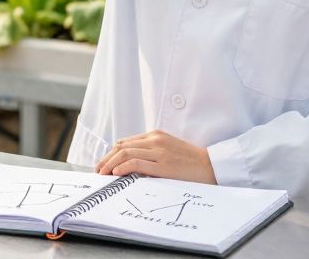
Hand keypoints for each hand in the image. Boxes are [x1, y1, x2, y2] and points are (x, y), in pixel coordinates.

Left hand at [95, 130, 218, 184]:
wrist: (210, 166)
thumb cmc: (189, 162)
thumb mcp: (168, 150)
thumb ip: (150, 152)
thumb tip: (129, 163)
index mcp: (155, 135)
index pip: (125, 142)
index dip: (111, 154)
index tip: (104, 164)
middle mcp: (155, 140)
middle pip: (122, 146)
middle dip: (106, 159)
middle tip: (98, 171)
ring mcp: (159, 151)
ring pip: (125, 153)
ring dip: (110, 164)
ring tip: (102, 174)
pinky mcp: (163, 164)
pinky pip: (136, 163)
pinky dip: (123, 167)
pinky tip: (115, 174)